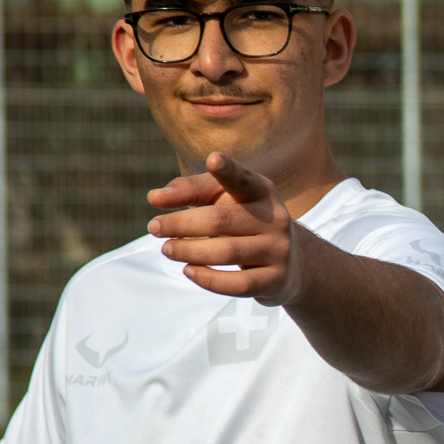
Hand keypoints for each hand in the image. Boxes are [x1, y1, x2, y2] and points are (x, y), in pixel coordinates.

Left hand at [147, 152, 301, 304]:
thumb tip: (155, 197)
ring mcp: (279, 250)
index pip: (243, 180)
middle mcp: (276, 218)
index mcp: (262, 191)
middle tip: (153, 227)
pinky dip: (208, 279)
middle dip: (180, 224)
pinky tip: (188, 271)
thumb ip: (190, 190)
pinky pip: (238, 284)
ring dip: (188, 251)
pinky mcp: (277, 280)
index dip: (228, 170)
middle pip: (219, 220)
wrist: (290, 262)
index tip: (213, 159)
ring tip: (166, 249)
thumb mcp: (222, 199)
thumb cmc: (243, 222)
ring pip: (227, 252)